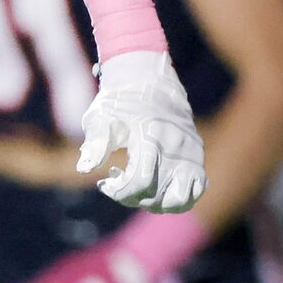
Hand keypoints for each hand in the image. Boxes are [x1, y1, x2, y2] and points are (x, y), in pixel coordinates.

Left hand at [79, 50, 205, 211]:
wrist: (150, 79)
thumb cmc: (120, 99)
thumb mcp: (101, 115)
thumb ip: (95, 142)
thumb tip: (85, 169)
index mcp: (152, 137)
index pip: (141, 183)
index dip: (118, 192)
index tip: (104, 183)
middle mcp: (176, 147)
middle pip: (158, 196)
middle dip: (132, 198)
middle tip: (118, 182)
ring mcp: (191, 153)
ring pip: (181, 199)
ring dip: (157, 203)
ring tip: (140, 189)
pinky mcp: (197, 155)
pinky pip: (195, 189)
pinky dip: (177, 196)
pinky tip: (157, 185)